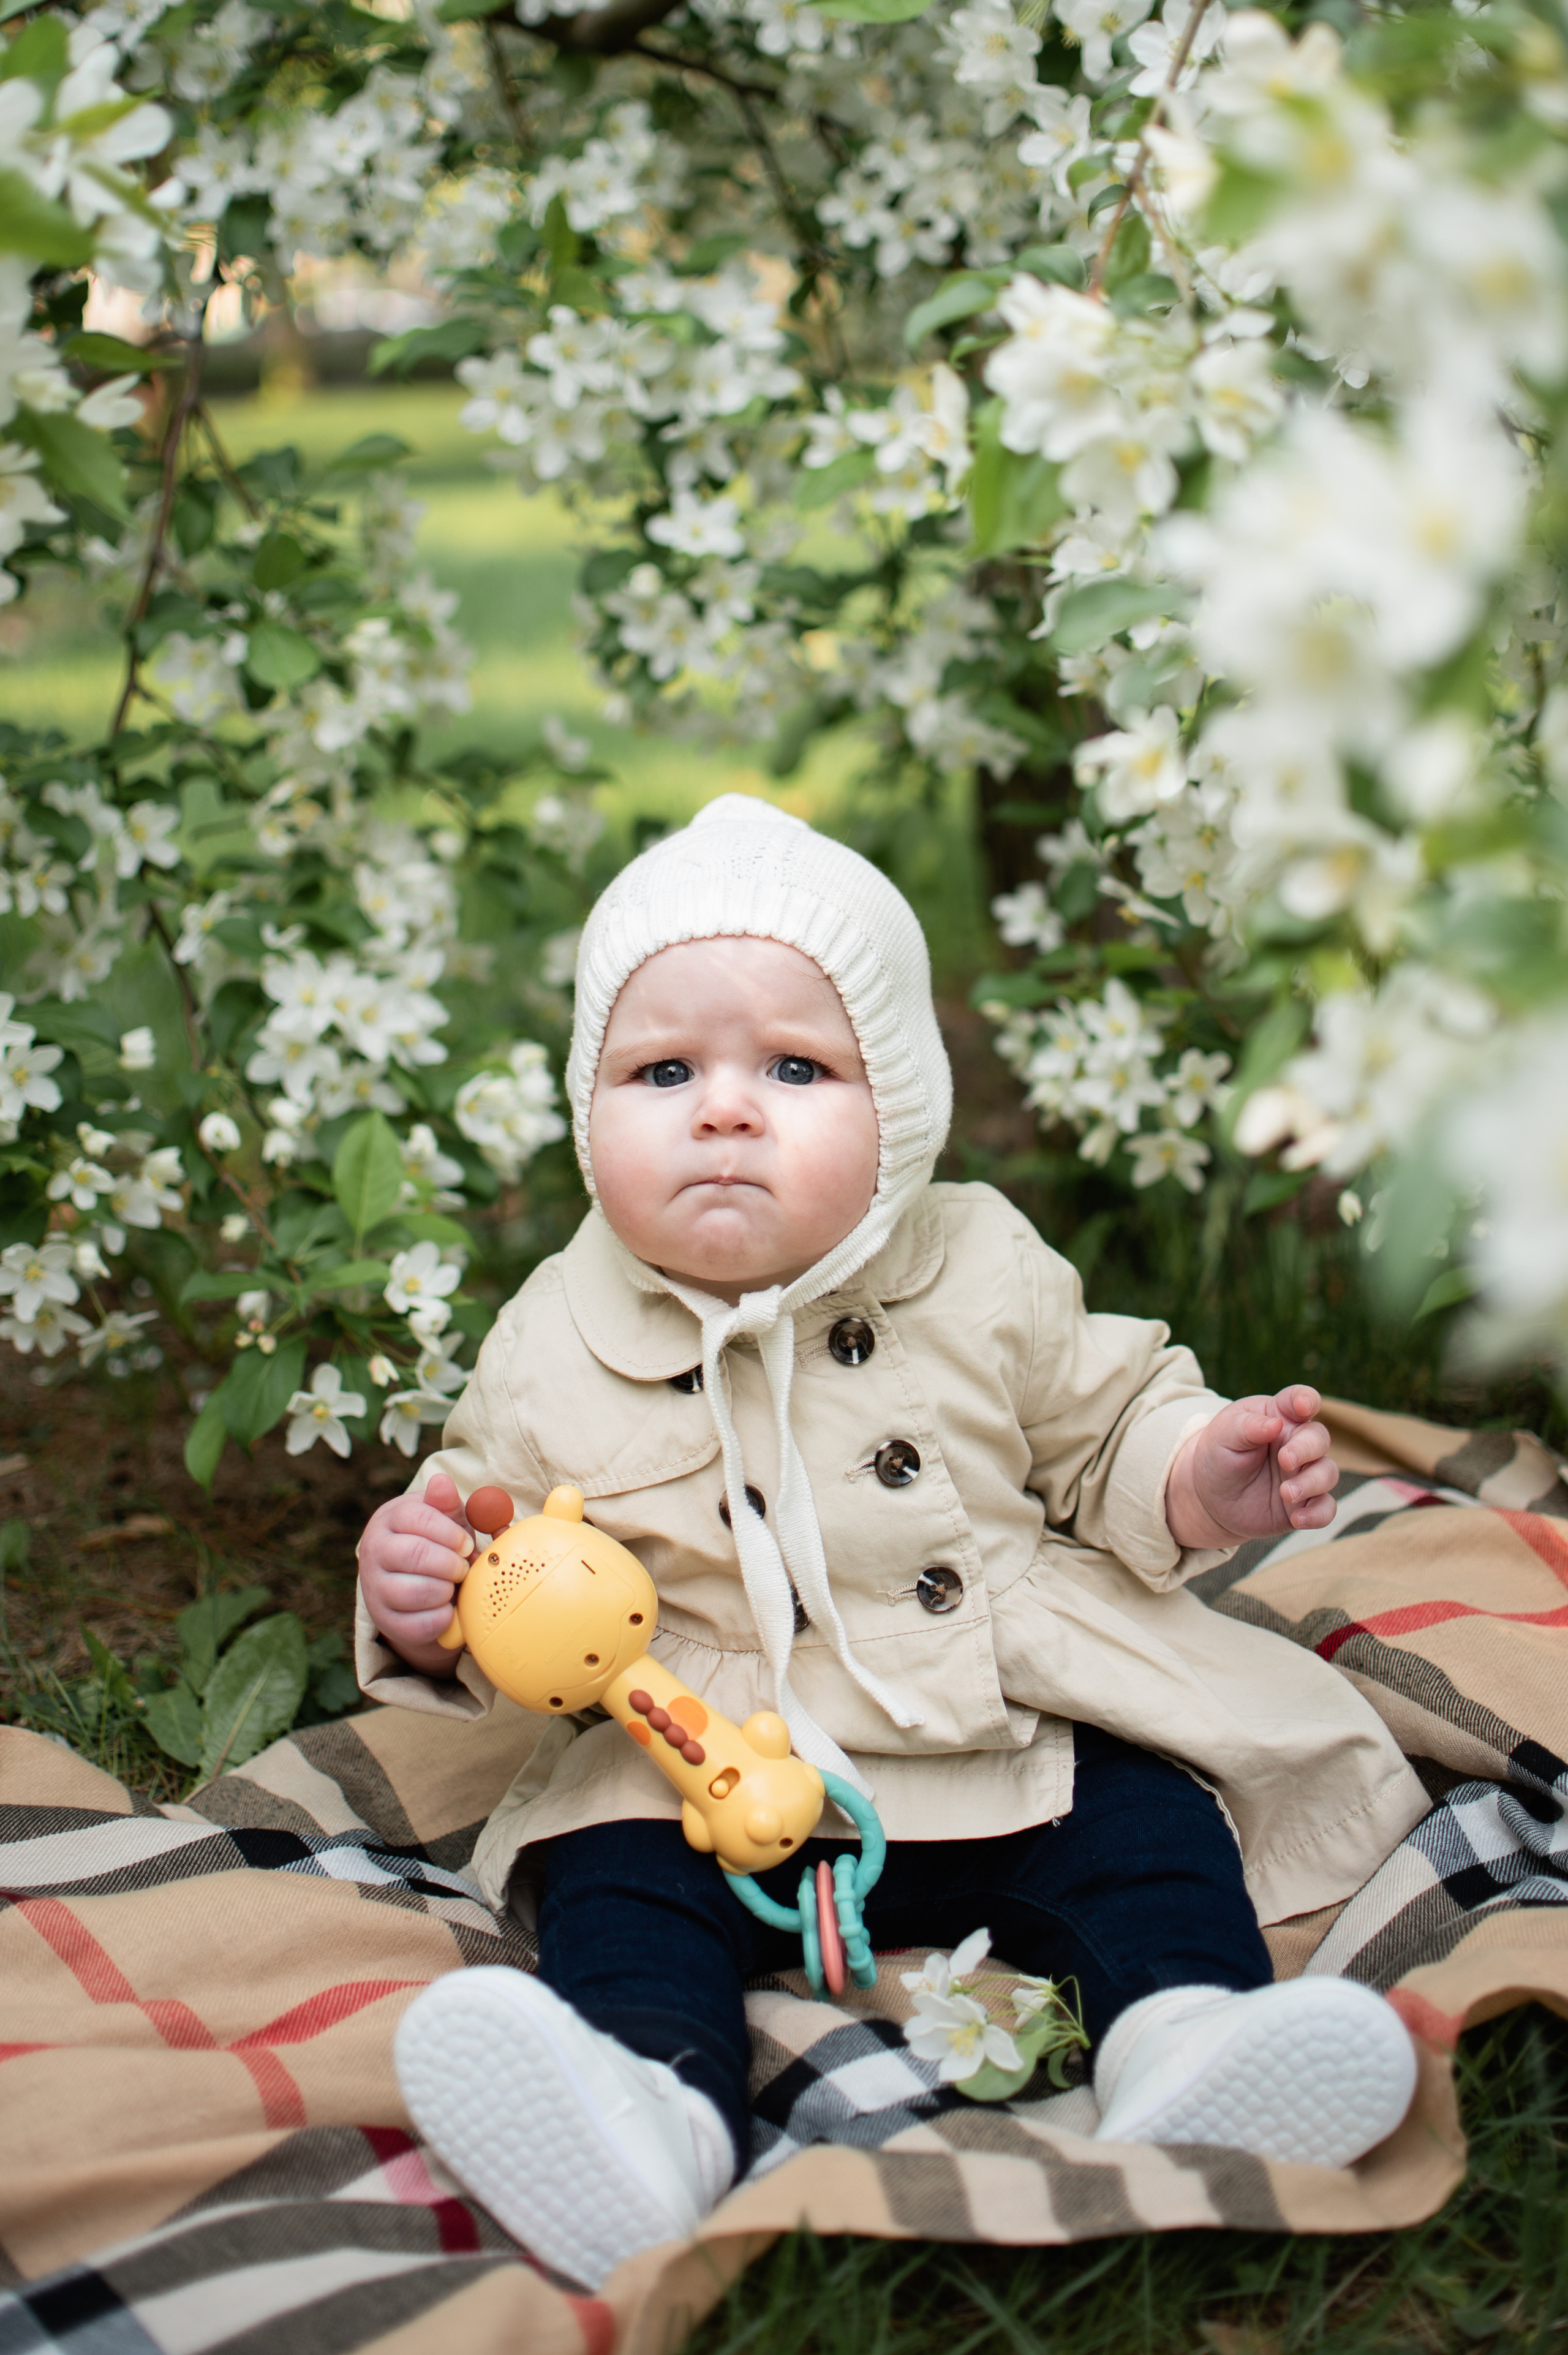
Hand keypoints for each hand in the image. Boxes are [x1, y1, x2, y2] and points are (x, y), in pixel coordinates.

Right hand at [359, 1470, 474, 1675]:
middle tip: (462, 1568)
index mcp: (389, 1519)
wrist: (417, 1587)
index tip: (467, 1544)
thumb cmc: (438, 1545)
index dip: (449, 1533)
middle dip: (449, 1564)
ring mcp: (375, 1588)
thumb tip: (442, 1481)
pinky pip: (416, 1625)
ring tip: (452, 1587)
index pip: (415, 1518)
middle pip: (413, 1554)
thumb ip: (447, 1504)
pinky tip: (447, 1609)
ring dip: (444, 1591)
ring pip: (411, 1592)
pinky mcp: (385, 1622)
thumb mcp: (445, 1520)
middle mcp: (374, 1551)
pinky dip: (441, 1619)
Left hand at [1165, 1385, 1339, 1550]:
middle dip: (1307, 1448)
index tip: (1303, 1407)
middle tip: (1285, 1460)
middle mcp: (1297, 1443)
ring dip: (1312, 1482)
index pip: (1300, 1400)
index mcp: (1278, 1416)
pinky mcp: (1305, 1503)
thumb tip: (1276, 1424)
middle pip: (1319, 1438)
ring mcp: (1304, 1473)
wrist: (1209, 1498)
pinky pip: (1325, 1508)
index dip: (1306, 1400)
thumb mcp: (1223, 1435)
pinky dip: (1318, 1514)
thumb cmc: (1218, 1456)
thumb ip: (1247, 1426)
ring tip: (1285, 1493)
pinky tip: (1298, 1519)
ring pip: (1328, 1473)